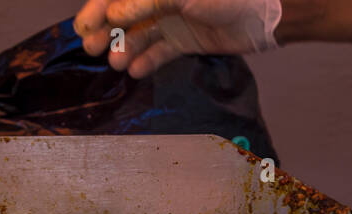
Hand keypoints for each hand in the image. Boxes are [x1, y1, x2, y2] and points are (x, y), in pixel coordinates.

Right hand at [74, 0, 282, 77]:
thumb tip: (114, 14)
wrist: (267, 14)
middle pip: (125, 13)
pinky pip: (159, 51)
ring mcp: (174, 18)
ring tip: (114, 63)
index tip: (84, 26)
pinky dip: (146, 61)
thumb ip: (146, 1)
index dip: (99, 7)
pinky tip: (134, 70)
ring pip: (139, 34)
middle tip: (91, 48)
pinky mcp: (185, 40)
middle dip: (106, 30)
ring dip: (124, 48)